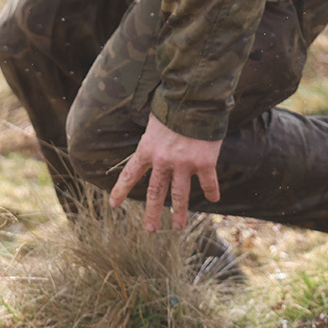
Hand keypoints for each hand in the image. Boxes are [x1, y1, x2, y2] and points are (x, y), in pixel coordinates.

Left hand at [108, 112, 222, 231]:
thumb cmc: (173, 104)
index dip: (121, 190)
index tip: (113, 205)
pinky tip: (214, 199)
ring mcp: (184, 164)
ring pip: (179, 195)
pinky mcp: (204, 162)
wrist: (194, 98)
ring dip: (179, 212)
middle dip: (152, 213)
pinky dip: (211, 191)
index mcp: (147, 149)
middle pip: (155, 192)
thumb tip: (155, 146)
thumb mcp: (154, 121)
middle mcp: (163, 160)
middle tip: (150, 229)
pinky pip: (207, 182)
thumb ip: (153, 138)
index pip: (130, 174)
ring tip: (178, 226)